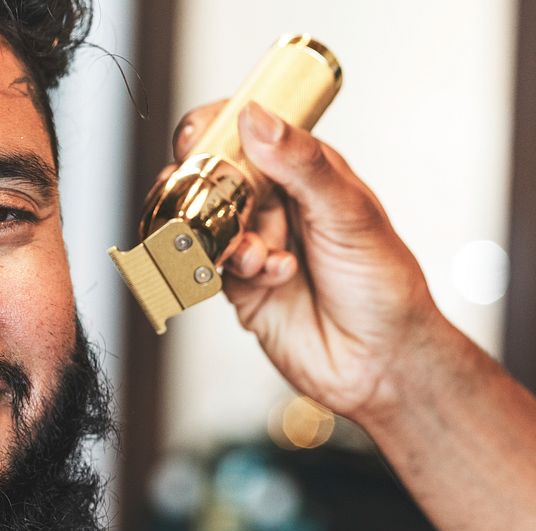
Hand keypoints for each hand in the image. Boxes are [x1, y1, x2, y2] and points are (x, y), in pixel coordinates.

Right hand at [172, 101, 445, 419]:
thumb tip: (256, 118)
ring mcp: (254, 243)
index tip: (197, 141)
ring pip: (204, 223)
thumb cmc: (383, 284)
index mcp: (305, 171)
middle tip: (209, 201)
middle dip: (205, 189)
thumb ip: (301, 165)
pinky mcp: (239, 285)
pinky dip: (234, 268)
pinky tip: (270, 276)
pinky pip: (210, 265)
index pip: (248, 132)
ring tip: (257, 254)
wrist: (380, 362)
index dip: (216, 130)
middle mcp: (276, 204)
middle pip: (213, 177)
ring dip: (224, 236)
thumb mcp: (349, 213)